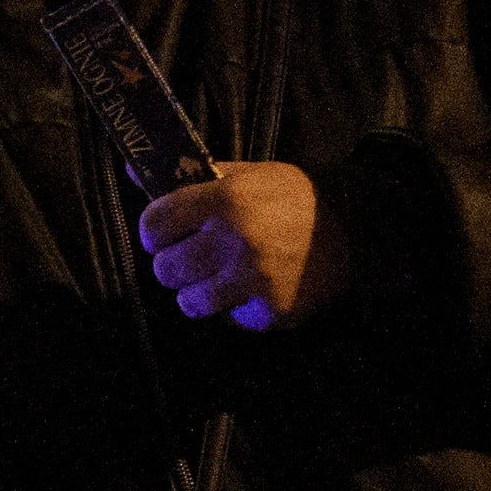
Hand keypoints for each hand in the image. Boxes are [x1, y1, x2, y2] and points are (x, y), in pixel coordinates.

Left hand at [138, 161, 340, 330]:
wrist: (355, 231)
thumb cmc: (291, 199)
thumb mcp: (246, 176)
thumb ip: (190, 178)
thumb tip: (135, 172)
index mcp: (225, 199)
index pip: (154, 224)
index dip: (155, 231)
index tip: (167, 234)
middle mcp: (236, 239)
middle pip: (164, 269)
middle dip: (175, 264)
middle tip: (197, 256)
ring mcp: (254, 279)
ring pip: (188, 301)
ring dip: (199, 291)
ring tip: (221, 276)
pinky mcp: (269, 310)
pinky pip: (226, 319)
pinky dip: (233, 308)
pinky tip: (252, 288)